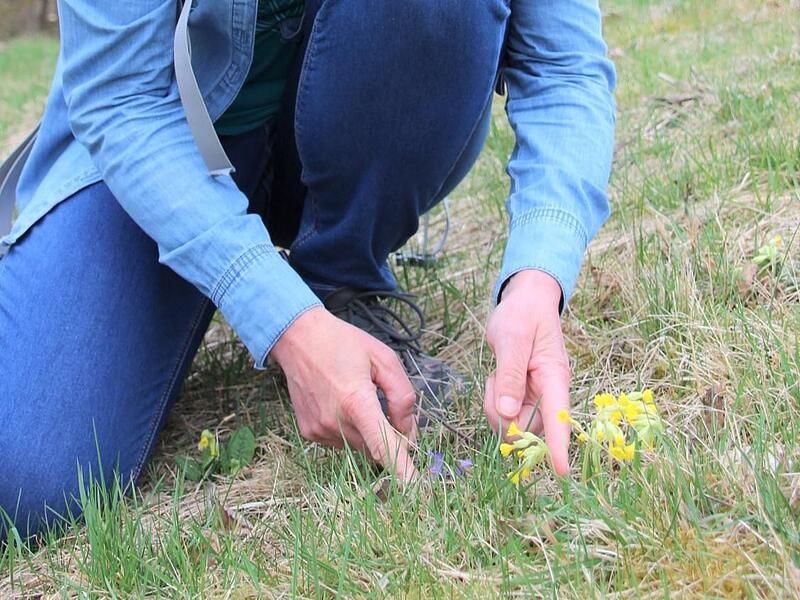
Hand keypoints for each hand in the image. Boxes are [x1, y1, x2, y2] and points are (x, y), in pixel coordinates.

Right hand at [272, 306, 417, 480]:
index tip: (417, 491)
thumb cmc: (343, 343)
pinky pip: (342, 442)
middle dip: (391, 437)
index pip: (384, 445)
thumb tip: (407, 429)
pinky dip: (349, 429)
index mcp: (356, 401)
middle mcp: (335, 421)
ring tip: (357, 396)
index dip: (402, 471)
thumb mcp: (384, 358)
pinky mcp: (310, 433)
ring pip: (360, 447)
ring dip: (368, 432)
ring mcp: (319, 430)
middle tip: (391, 410)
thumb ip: (402, 395)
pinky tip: (341, 403)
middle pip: (376, 448)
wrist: (298, 338)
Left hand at [483, 270, 571, 474]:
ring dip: (496, 408)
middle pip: (528, 429)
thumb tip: (508, 413)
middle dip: (504, 416)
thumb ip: (510, 375)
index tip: (562, 472)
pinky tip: (497, 380)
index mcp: (555, 377)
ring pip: (514, 426)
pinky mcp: (525, 398)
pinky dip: (495, 403)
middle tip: (494, 382)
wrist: (525, 302)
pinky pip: (506, 417)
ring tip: (496, 376)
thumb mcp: (512, 339)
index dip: (558, 445)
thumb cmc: (522, 315)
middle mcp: (550, 393)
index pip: (559, 417)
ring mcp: (537, 398)